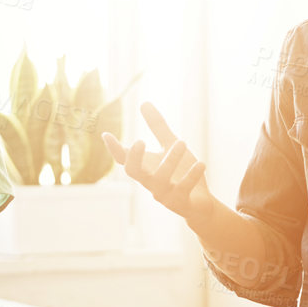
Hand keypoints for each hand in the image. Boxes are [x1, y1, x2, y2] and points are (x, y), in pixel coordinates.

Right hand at [103, 102, 212, 226]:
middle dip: (135, 158)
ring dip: (170, 161)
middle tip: (139, 141)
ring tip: (181, 142)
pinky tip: (201, 163)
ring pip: (160, 180)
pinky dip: (191, 176)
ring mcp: (164, 195)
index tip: (106, 134)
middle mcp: (151, 182)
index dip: (114, 149)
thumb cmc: (181, 172)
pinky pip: (183, 190)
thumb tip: (143, 103)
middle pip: (134, 172)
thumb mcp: (170, 145)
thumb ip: (157, 127)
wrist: (200, 204)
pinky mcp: (181, 203)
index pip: (124, 159)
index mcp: (145, 168)